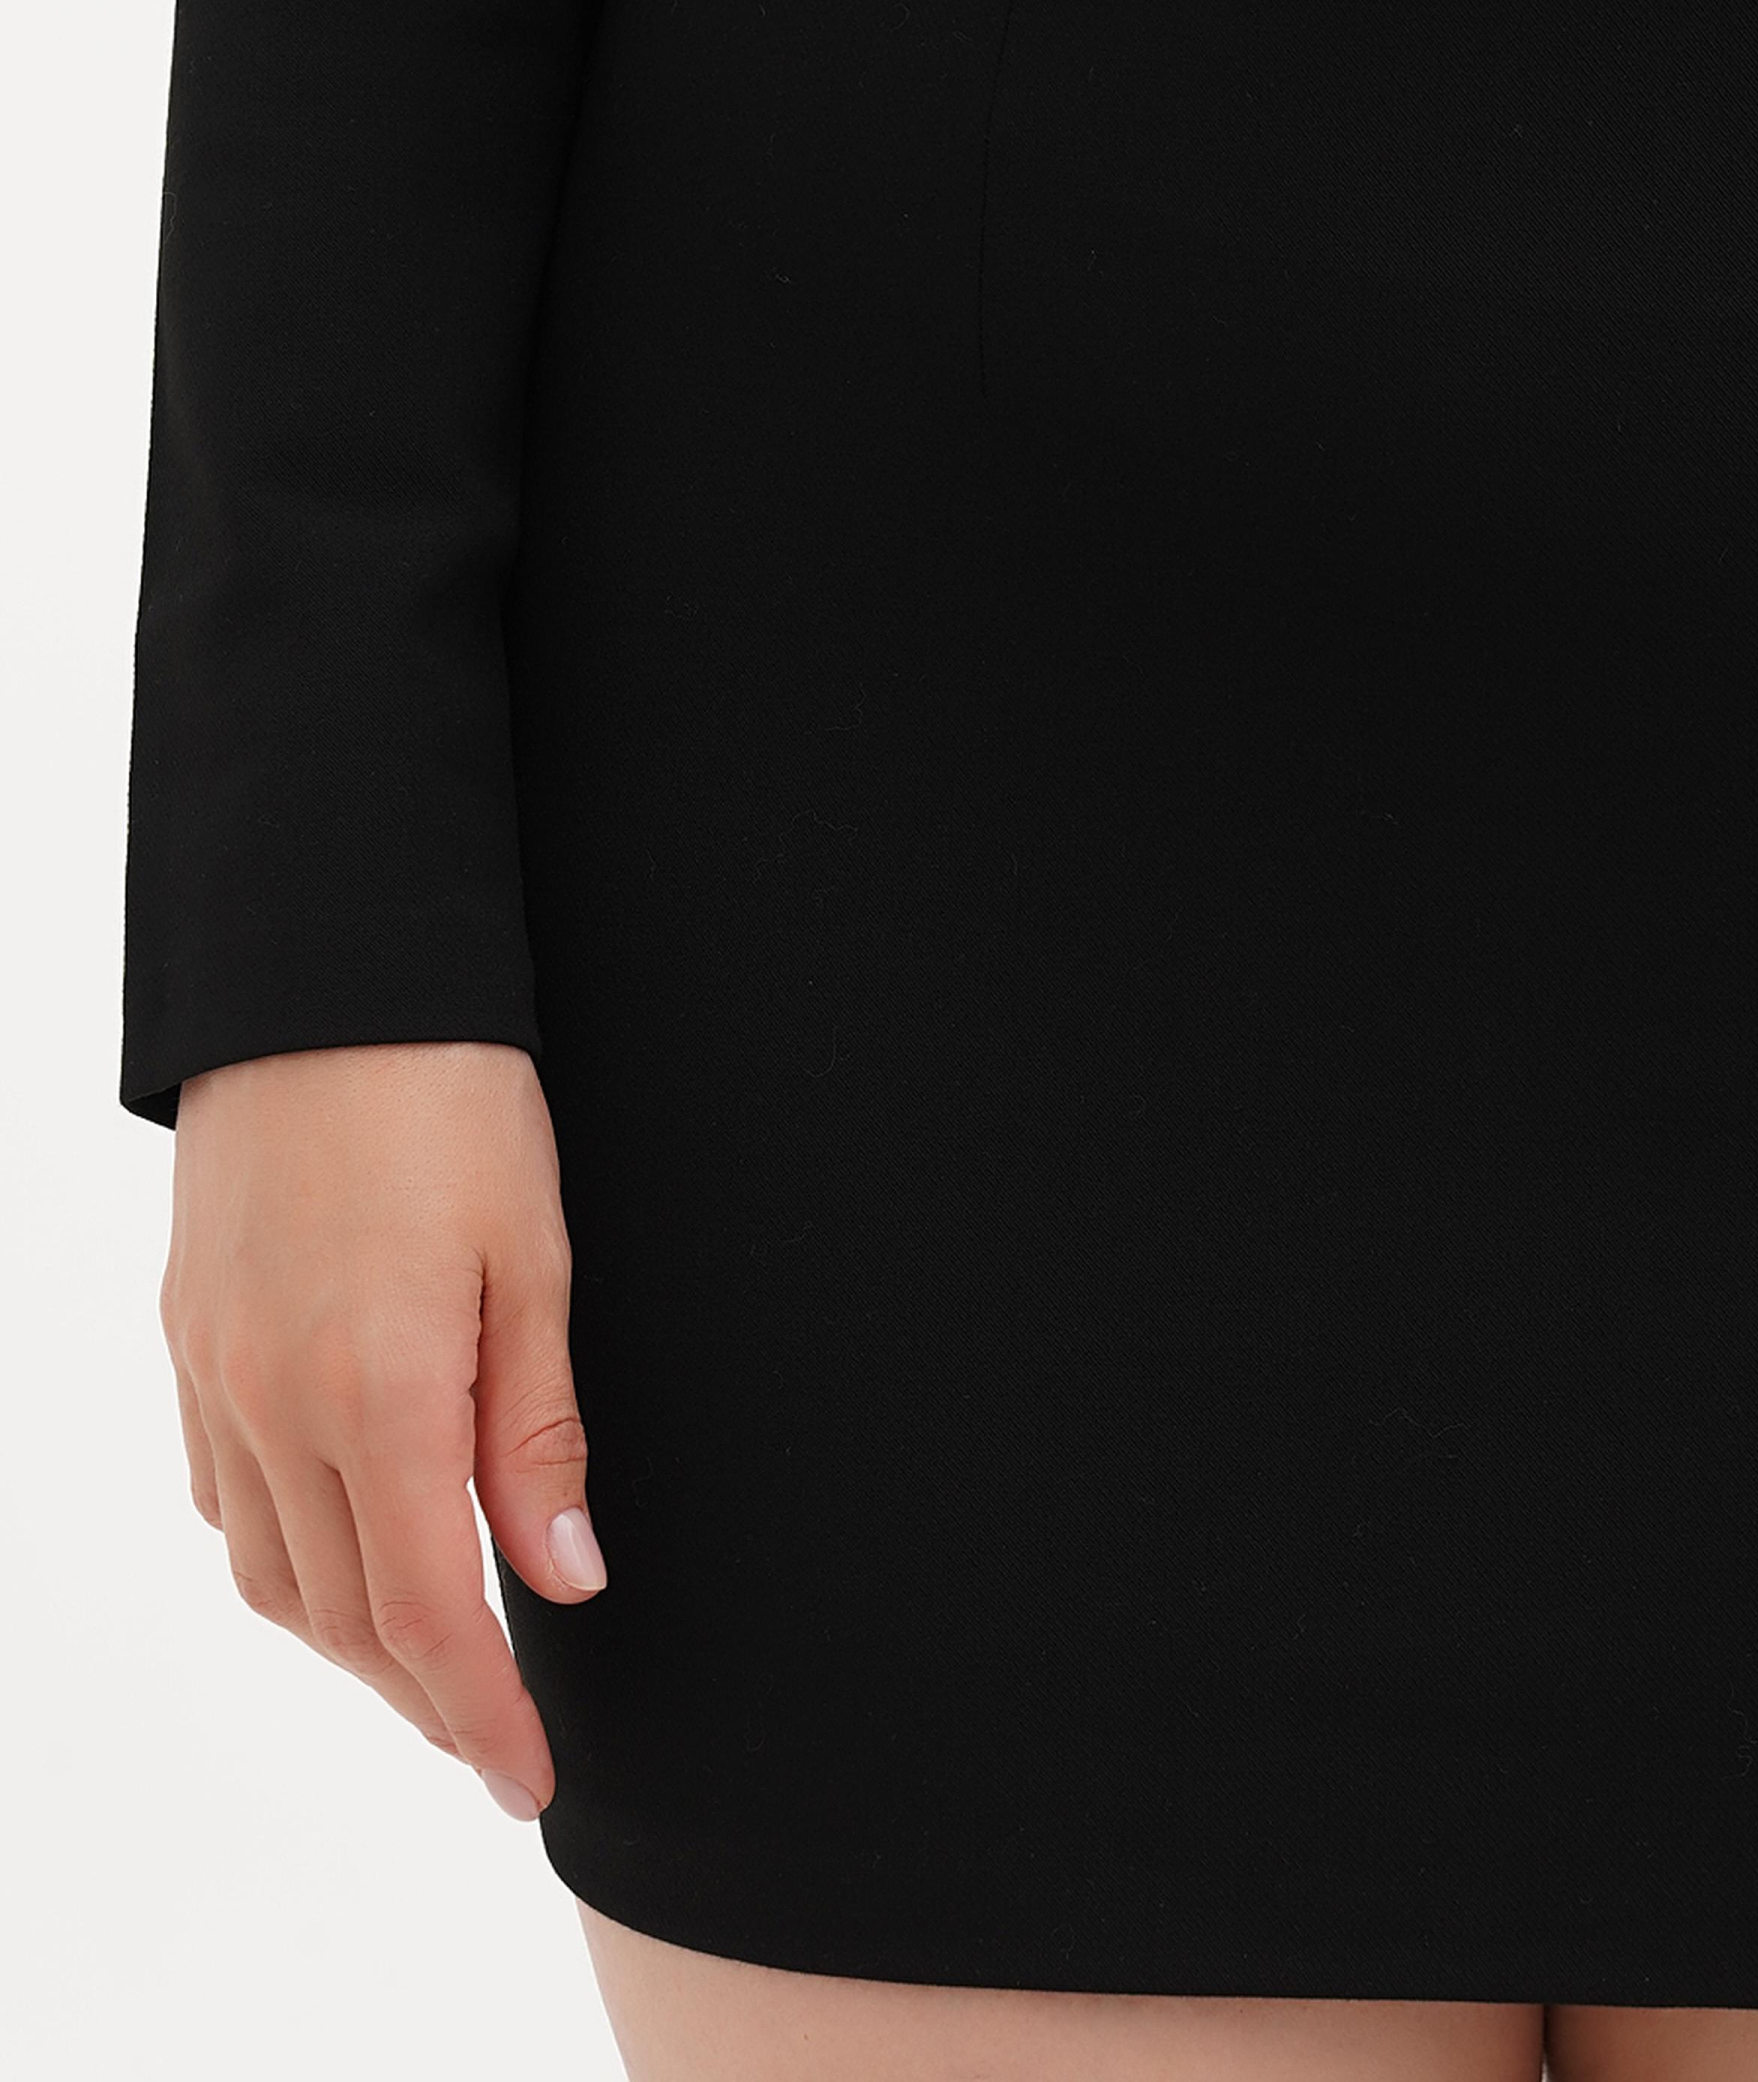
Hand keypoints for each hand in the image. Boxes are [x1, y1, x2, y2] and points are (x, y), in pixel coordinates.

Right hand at [159, 1039, 606, 1821]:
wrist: (323, 981)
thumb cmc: (452, 1099)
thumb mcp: (537, 1257)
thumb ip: (539, 1430)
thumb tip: (564, 1579)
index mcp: (379, 1391)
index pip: (432, 1614)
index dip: (482, 1717)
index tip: (529, 1780)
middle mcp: (275, 1403)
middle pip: (346, 1616)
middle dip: (425, 1699)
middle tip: (495, 1740)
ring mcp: (215, 1375)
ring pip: (270, 1573)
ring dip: (351, 1641)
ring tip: (431, 1666)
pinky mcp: (188, 1340)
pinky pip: (224, 1497)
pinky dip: (285, 1557)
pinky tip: (341, 1553)